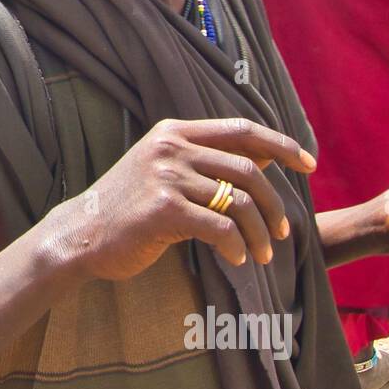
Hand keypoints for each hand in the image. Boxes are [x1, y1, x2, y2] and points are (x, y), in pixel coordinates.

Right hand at [56, 117, 313, 282]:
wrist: (81, 235)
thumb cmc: (128, 209)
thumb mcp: (165, 172)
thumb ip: (208, 162)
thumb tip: (266, 158)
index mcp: (174, 132)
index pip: (242, 129)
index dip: (281, 144)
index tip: (308, 164)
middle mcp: (171, 148)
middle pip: (248, 169)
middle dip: (275, 205)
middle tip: (283, 232)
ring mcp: (166, 177)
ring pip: (238, 202)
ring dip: (260, 233)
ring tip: (263, 254)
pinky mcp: (163, 209)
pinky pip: (220, 228)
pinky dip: (237, 247)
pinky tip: (238, 259)